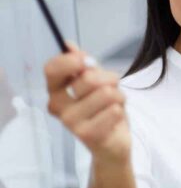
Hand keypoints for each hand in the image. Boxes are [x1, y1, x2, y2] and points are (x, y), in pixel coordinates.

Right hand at [44, 45, 129, 166]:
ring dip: (118, 97)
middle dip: (109, 80)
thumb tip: (68, 45)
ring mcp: (71, 122)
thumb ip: (83, 64)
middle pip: (88, 79)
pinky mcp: (87, 135)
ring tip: (113, 106)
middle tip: (111, 90)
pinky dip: (121, 111)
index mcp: (56, 91)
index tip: (87, 61)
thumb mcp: (96, 82)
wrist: (113, 142)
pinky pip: (114, 110)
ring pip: (106, 93)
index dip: (72, 60)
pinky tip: (113, 120)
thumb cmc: (103, 108)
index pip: (52, 69)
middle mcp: (58, 107)